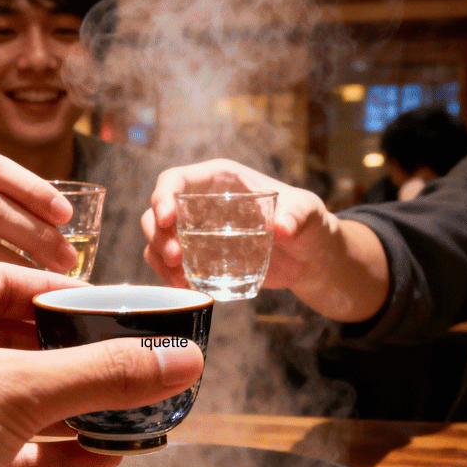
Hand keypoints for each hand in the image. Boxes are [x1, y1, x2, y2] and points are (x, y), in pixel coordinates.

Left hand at [0, 263, 204, 466]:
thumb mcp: (11, 391)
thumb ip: (101, 373)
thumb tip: (183, 359)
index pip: (8, 280)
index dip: (73, 296)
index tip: (131, 313)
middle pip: (16, 342)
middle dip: (81, 360)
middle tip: (147, 367)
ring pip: (12, 403)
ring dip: (74, 411)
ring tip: (142, 415)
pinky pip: (2, 452)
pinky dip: (50, 454)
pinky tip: (106, 458)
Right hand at [141, 159, 336, 289]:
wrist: (308, 256)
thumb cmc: (307, 223)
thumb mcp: (306, 213)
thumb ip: (296, 216)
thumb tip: (282, 230)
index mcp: (219, 180)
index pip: (177, 179)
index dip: (163, 195)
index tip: (166, 218)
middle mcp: (200, 202)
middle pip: (157, 211)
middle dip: (157, 233)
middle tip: (175, 257)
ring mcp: (196, 231)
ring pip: (157, 238)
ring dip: (158, 257)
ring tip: (179, 277)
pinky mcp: (199, 256)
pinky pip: (169, 263)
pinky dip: (168, 274)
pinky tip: (184, 287)